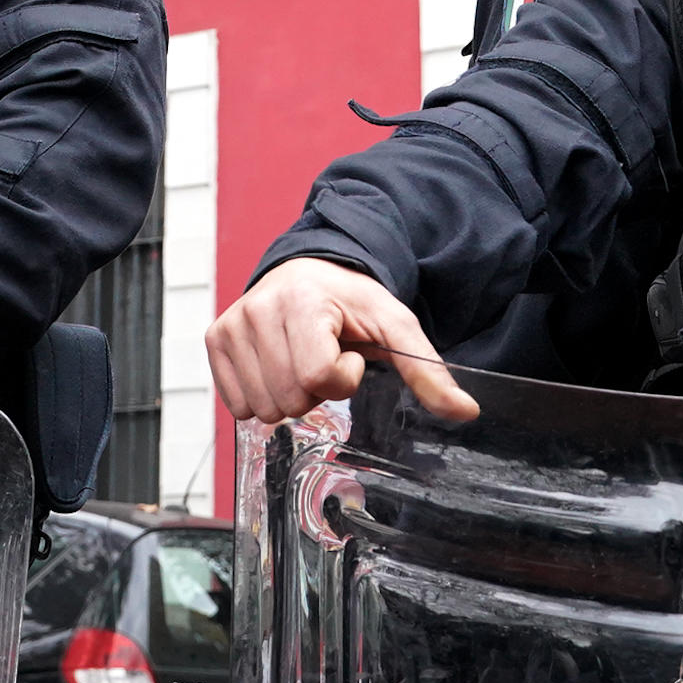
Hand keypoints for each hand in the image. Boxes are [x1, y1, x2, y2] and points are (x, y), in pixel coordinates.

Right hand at [205, 257, 478, 425]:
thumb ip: (428, 372)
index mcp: (303, 301)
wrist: (311, 272)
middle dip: (315, 390)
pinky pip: (235, 403)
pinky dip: (261, 396)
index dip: (342, 377)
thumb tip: (467, 410)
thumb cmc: (353, 302)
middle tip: (323, 359)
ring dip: (290, 395)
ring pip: (262, 407)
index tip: (349, 353)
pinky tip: (277, 367)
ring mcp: (233, 323)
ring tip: (301, 360)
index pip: (317, 376)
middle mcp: (259, 308)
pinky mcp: (215, 338)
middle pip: (289, 397)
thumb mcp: (396, 328)